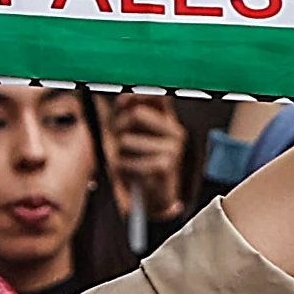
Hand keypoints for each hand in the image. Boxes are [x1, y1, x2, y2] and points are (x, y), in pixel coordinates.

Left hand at [107, 93, 188, 217]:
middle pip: (136, 114)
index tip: (122, 103)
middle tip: (120, 141)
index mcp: (169, 121)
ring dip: (119, 152)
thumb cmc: (140, 164)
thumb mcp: (134, 135)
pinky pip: (126, 160)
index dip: (134, 96)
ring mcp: (173, 149)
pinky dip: (122, 168)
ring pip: (126, 140)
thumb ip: (130, 112)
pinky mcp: (165, 167)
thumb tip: (126, 97)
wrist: (153, 198)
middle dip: (119, 127)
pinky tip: (133, 173)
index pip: (156, 95)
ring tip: (129, 160)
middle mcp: (175, 132)